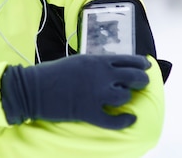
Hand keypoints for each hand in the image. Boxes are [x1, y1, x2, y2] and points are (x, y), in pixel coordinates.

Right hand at [0, 54, 150, 128]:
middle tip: (142, 83)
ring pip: (125, 96)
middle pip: (133, 76)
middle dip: (141, 80)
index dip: (141, 63)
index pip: (128, 59)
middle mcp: (100, 75)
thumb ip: (96, 64)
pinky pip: (113, 120)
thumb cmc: (52, 73)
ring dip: (127, 98)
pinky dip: (124, 121)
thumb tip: (111, 69)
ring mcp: (96, 94)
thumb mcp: (77, 61)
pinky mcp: (89, 112)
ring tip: (124, 99)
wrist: (34, 88)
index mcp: (96, 60)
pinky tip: (129, 119)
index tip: (147, 65)